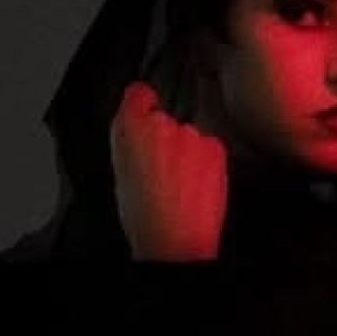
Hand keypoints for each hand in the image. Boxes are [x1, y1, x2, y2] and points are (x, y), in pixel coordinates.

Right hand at [108, 77, 229, 261]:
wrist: (174, 242)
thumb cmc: (145, 218)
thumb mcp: (122, 174)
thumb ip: (132, 145)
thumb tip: (141, 137)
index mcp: (127, 128)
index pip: (138, 93)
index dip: (143, 103)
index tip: (146, 108)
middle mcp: (159, 123)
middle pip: (167, 118)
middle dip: (168, 139)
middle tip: (163, 171)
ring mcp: (190, 134)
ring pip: (190, 136)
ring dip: (188, 153)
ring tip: (179, 186)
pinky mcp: (214, 147)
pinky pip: (210, 148)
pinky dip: (206, 164)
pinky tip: (196, 188)